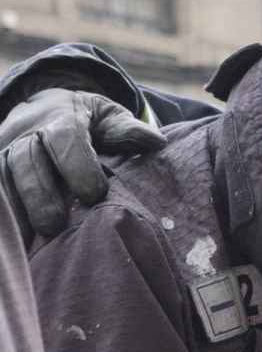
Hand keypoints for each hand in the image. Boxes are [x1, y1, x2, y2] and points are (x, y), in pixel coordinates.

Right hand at [0, 89, 165, 239]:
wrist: (45, 110)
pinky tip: (16, 240)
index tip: (94, 194)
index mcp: (61, 120)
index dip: (78, 166)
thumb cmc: (87, 122)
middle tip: (55, 226)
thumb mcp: (109, 118)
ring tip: (30, 241)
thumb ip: (128, 131)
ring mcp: (4, 153)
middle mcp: (26, 135)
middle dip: (39, 194)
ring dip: (16, 209)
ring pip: (3, 178)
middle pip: (27, 161)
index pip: (65, 139)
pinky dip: (5, 214)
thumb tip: (157, 141)